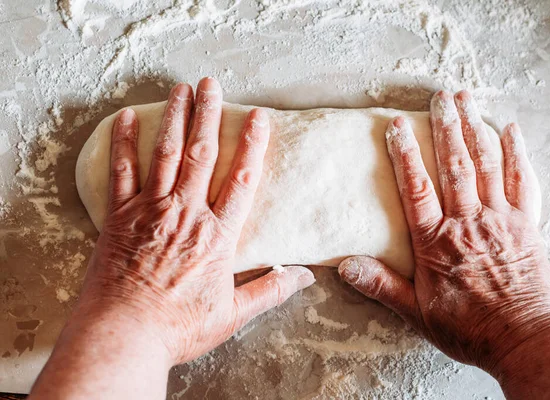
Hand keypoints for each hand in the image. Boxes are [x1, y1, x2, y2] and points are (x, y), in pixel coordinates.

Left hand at [76, 78, 314, 363]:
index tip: (258, 117)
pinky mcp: (120, 216)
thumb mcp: (233, 315)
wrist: (123, 335)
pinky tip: (128, 118)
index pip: (241, 180)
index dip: (252, 145)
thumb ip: (270, 290)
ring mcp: (151, 210)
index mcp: (217, 236)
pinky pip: (122, 171)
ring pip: (167, 154)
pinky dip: (124, 142)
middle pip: (203, 155)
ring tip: (181, 89)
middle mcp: (186, 213)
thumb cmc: (177, 327)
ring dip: (175, 119)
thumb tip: (304, 276)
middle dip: (209, 115)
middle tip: (212, 84)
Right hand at [338, 90, 549, 371]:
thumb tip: (345, 265)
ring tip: (467, 99)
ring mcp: (500, 219)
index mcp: (436, 241)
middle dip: (446, 127)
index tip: (397, 126)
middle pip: (454, 165)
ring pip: (486, 164)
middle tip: (440, 96)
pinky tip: (511, 130)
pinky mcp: (526, 224)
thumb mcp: (416, 312)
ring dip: (475, 128)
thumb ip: (382, 285)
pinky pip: (523, 181)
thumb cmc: (470, 328)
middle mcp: (467, 222)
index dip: (404, 154)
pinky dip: (517, 153)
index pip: (415, 188)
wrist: (525, 340)